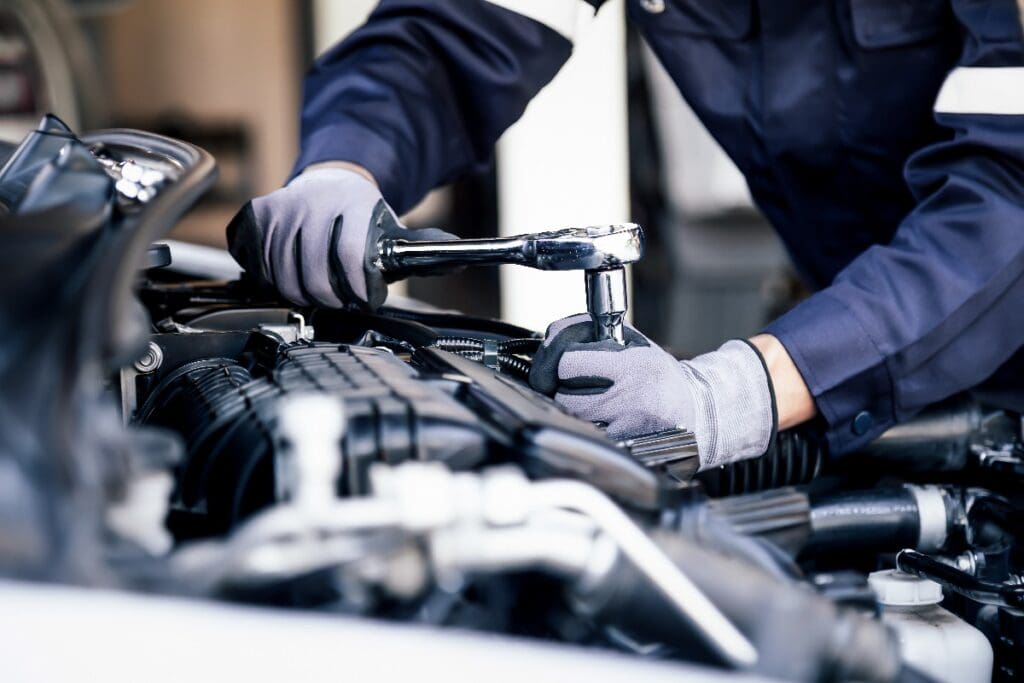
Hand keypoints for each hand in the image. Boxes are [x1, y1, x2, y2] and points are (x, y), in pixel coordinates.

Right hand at [226, 166, 455, 309]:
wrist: (331, 181)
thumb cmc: (365, 216)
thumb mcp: (395, 229)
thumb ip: (425, 248)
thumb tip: (462, 260)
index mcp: (352, 204)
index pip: (351, 258)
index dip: (358, 290)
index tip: (365, 299)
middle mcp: (313, 203)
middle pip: (314, 277)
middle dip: (332, 300)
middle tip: (342, 301)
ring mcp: (282, 209)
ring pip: (283, 278)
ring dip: (302, 294)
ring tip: (320, 291)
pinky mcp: (258, 217)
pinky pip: (259, 266)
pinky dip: (274, 280)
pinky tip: (293, 276)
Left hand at [529, 314, 776, 468]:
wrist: (697, 413)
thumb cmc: (660, 377)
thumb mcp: (635, 345)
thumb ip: (595, 336)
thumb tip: (553, 335)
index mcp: (632, 367)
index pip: (568, 363)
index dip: (560, 361)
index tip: (567, 362)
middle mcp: (628, 398)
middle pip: (564, 395)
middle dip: (563, 388)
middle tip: (576, 385)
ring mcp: (626, 428)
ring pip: (572, 419)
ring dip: (573, 411)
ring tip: (592, 402)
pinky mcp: (624, 449)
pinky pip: (587, 437)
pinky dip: (586, 429)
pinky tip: (600, 421)